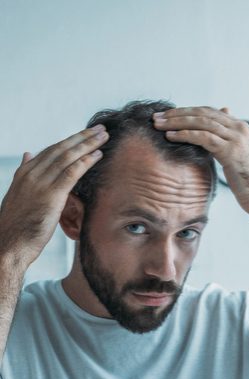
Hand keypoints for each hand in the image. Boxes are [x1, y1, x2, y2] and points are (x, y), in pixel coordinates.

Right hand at [0, 125, 108, 268]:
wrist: (8, 245)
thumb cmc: (15, 226)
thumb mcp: (17, 195)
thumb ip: (24, 174)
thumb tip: (28, 154)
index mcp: (24, 173)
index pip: (51, 151)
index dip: (70, 141)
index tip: (85, 134)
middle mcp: (31, 174)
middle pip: (61, 149)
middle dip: (82, 137)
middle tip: (100, 129)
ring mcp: (40, 183)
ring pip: (68, 157)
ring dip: (88, 145)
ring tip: (104, 136)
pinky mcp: (51, 195)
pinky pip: (72, 173)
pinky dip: (86, 162)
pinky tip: (98, 155)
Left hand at [153, 106, 248, 216]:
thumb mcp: (236, 158)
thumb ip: (225, 144)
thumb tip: (212, 138)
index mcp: (239, 127)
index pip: (208, 112)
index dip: (186, 112)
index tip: (167, 115)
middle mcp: (238, 128)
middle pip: (202, 113)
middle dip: (177, 114)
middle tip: (157, 116)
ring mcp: (236, 138)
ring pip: (201, 122)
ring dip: (176, 122)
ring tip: (158, 124)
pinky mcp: (231, 151)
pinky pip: (203, 137)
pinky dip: (184, 135)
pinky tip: (170, 136)